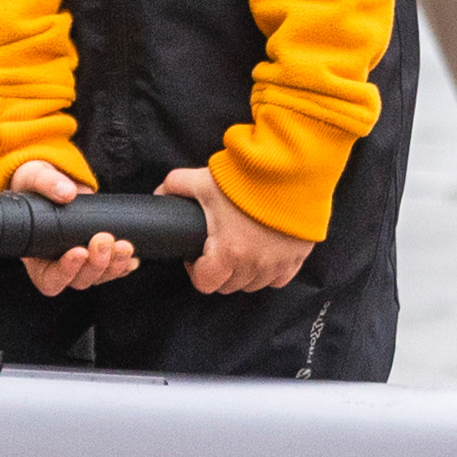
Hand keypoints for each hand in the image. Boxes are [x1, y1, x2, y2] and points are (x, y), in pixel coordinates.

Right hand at [6, 161, 137, 296]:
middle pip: (80, 280)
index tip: (79, 251)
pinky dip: (124, 265)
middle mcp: (59, 265)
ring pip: (99, 276)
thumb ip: (46, 183)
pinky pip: (113, 268)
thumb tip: (67, 192)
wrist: (54, 183)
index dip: (65, 271)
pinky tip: (134, 258)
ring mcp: (81, 263)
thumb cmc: (35, 186)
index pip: (50, 279)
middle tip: (104, 239)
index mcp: (36, 257)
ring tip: (124, 246)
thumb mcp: (34, 178)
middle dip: (96, 264)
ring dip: (114, 265)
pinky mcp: (98, 255)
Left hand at [162, 166, 313, 294]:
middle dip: (218, 272)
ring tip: (240, 249)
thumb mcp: (204, 181)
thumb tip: (159, 194)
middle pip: (228, 286)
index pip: (205, 283)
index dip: (195, 270)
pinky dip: (269, 272)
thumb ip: (175, 186)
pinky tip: (263, 253)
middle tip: (217, 249)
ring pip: (253, 285)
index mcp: (228, 253)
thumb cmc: (249, 178)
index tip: (196, 256)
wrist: (292, 170)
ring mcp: (278, 264)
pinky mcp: (297, 258)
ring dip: (243, 273)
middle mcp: (254, 265)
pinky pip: (278, 279)